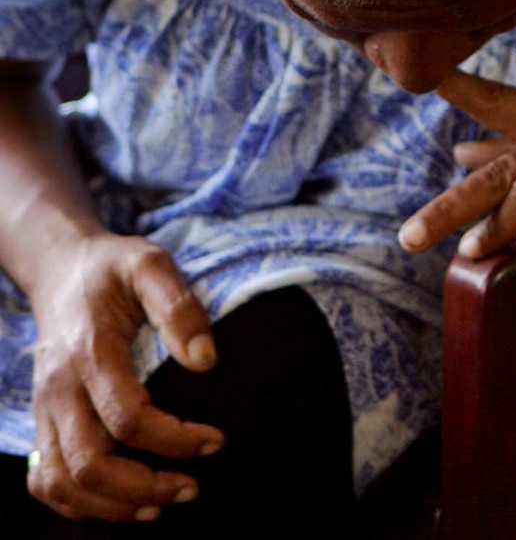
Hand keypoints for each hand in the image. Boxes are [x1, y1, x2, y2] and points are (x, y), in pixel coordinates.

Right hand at [27, 232, 222, 522]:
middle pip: (89, 463)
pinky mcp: (44, 420)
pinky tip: (120, 503)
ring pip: (61, 481)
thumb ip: (179, 306)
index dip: (174, 439)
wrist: (62, 270)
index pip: (127, 416)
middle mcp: (60, 387)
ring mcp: (46, 408)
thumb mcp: (150, 264)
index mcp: (90, 351)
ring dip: (111, 506)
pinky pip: (45, 480)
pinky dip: (78, 504)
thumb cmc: (112, 268)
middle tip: (192, 487)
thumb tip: (206, 360)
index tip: (215, 441)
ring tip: (161, 505)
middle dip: (144, 487)